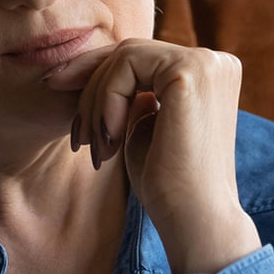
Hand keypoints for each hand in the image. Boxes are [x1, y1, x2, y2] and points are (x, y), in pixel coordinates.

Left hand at [42, 38, 261, 273]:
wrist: (195, 221)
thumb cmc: (168, 184)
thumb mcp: (144, 127)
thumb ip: (133, 96)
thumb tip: (99, 70)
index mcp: (209, 74)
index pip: (141, 59)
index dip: (96, 74)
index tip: (58, 91)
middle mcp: (215, 61)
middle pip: (130, 52)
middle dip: (89, 87)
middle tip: (79, 137)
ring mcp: (206, 62)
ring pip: (124, 56)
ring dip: (96, 101)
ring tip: (97, 147)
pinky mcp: (190, 71)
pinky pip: (126, 65)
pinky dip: (106, 100)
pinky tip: (111, 138)